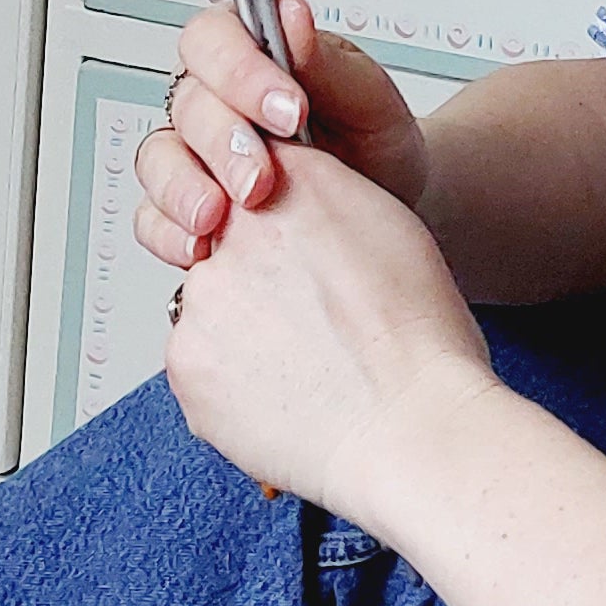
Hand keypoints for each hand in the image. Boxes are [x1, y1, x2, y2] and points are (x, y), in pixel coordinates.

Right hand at [135, 0, 428, 276]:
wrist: (390, 205)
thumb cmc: (373, 140)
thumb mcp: (367, 96)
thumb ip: (326, 60)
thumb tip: (290, 17)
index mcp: (250, 53)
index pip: (212, 38)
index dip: (239, 71)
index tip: (287, 109)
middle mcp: (213, 100)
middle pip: (186, 103)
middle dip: (225, 143)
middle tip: (262, 178)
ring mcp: (194, 156)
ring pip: (158, 159)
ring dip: (185, 188)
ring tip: (222, 216)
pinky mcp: (186, 210)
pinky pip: (153, 218)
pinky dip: (169, 233)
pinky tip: (200, 246)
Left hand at [163, 134, 497, 528]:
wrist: (412, 427)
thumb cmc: (421, 343)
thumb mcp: (390, 228)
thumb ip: (327, 201)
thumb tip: (295, 209)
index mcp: (293, 184)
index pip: (253, 177)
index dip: (277, 227)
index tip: (296, 259)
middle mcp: (236, 230)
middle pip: (224, 246)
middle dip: (255, 283)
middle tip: (305, 325)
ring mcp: (202, 297)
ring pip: (210, 309)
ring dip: (240, 333)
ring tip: (302, 369)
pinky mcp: (184, 363)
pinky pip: (198, 366)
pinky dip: (230, 384)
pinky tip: (282, 398)